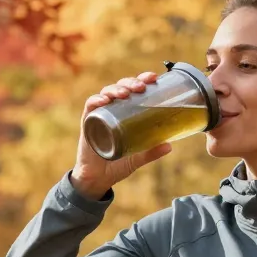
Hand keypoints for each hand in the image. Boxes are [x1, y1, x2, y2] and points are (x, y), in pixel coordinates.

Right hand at [71, 71, 172, 199]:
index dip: (141, 80)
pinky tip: (103, 100)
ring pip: (106, 93)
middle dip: (130, 82)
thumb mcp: (137, 158)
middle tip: (140, 87)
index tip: (153, 78)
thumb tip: (170, 146)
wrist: (97, 179)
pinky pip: (90, 106)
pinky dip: (96, 100)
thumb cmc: (117, 164)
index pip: (133, 90)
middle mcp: (112, 110)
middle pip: (120, 87)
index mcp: (125, 113)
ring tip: (124, 93)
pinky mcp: (87, 122)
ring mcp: (99, 115)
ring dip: (115, 89)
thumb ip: (151, 152)